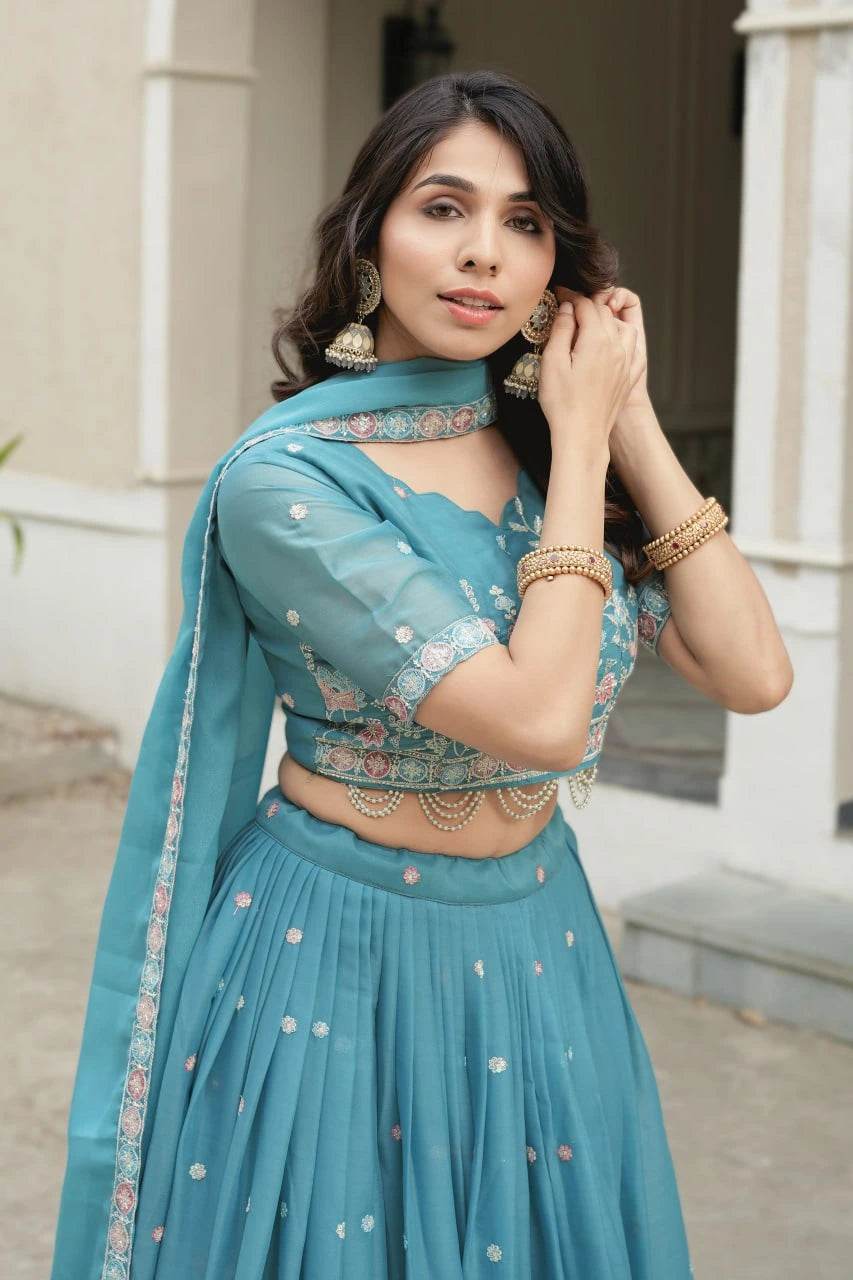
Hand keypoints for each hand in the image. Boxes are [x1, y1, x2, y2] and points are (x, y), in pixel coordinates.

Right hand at [538, 286, 640, 454]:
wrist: (582, 436)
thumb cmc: (563, 403)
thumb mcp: (551, 363)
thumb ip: (560, 330)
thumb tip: (566, 309)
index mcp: (597, 340)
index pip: (586, 305)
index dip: (571, 296)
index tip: (559, 294)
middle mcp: (618, 347)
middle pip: (605, 313)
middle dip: (587, 306)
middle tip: (569, 308)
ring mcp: (627, 362)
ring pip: (623, 327)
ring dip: (607, 321)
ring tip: (590, 326)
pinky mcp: (630, 377)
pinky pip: (633, 348)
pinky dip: (622, 340)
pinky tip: (611, 346)